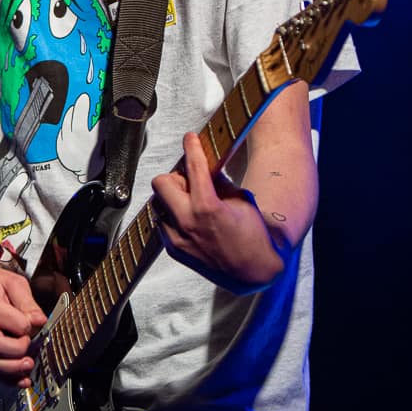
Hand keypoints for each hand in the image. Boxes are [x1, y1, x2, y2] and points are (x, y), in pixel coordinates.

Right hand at [0, 265, 46, 386]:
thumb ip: (28, 303)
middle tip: (31, 346)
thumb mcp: (14, 284)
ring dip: (13, 370)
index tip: (33, 322)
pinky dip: (7, 379)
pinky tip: (22, 379)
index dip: (28, 326)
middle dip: (19, 350)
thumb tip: (40, 321)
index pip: (14, 323)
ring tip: (28, 365)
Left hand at [151, 133, 287, 294]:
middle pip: (160, 183)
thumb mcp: (241, 200)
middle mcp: (188, 223)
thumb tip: (206, 168)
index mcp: (207, 207)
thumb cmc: (253, 236)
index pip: (192, 167)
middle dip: (174, 177)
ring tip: (191, 203)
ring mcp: (178, 239)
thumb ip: (219, 182)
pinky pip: (162, 223)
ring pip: (158, 204)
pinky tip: (189, 219)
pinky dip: (172, 216)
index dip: (191, 147)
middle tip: (189, 181)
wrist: (253, 272)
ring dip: (172, 198)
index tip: (190, 139)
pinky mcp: (174, 250)